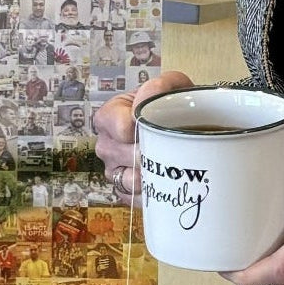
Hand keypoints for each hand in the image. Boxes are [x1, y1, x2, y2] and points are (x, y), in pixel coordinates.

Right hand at [92, 70, 193, 195]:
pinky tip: (164, 182)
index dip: (143, 129)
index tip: (161, 125)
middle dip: (153, 152)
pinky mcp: (123, 192)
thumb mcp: (168, 87)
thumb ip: (161, 85)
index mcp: (108, 117)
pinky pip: (135, 199)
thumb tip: (152, 94)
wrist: (178, 127)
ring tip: (170, 164)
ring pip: (131, 180)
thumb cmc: (168, 106)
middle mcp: (105, 145)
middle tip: (173, 146)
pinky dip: (151, 194)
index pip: (121, 128)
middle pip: (128, 155)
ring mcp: (112, 171)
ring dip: (153, 174)